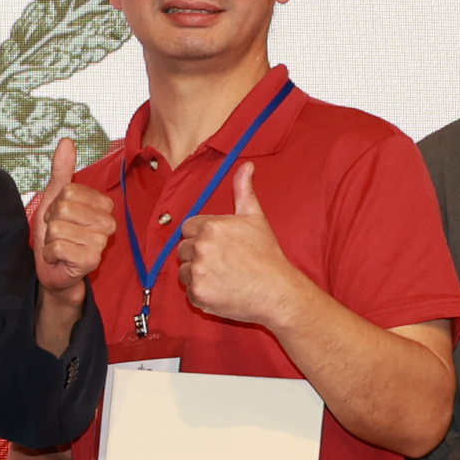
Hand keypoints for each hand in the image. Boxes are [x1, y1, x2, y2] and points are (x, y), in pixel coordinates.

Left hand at [30, 136, 116, 301]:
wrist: (54, 270)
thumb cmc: (57, 235)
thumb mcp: (55, 200)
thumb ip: (62, 171)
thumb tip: (67, 141)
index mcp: (103, 204)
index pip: (67, 191)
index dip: (55, 205)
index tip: (61, 218)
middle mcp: (108, 222)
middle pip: (62, 207)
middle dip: (51, 222)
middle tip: (58, 234)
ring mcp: (101, 242)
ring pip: (58, 228)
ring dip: (50, 240)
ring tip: (60, 246)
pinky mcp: (91, 260)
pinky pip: (57, 247)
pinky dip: (50, 254)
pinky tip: (60, 259)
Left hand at [172, 165, 307, 330]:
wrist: (276, 291)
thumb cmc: (267, 254)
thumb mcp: (255, 218)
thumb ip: (244, 191)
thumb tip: (246, 165)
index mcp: (210, 226)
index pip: (187, 229)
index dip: (201, 236)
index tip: (218, 245)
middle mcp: (200, 247)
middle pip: (183, 250)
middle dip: (198, 255)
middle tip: (222, 262)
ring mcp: (197, 271)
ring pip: (184, 271)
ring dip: (197, 274)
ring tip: (222, 276)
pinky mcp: (197, 293)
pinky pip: (189, 291)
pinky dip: (201, 293)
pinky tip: (221, 289)